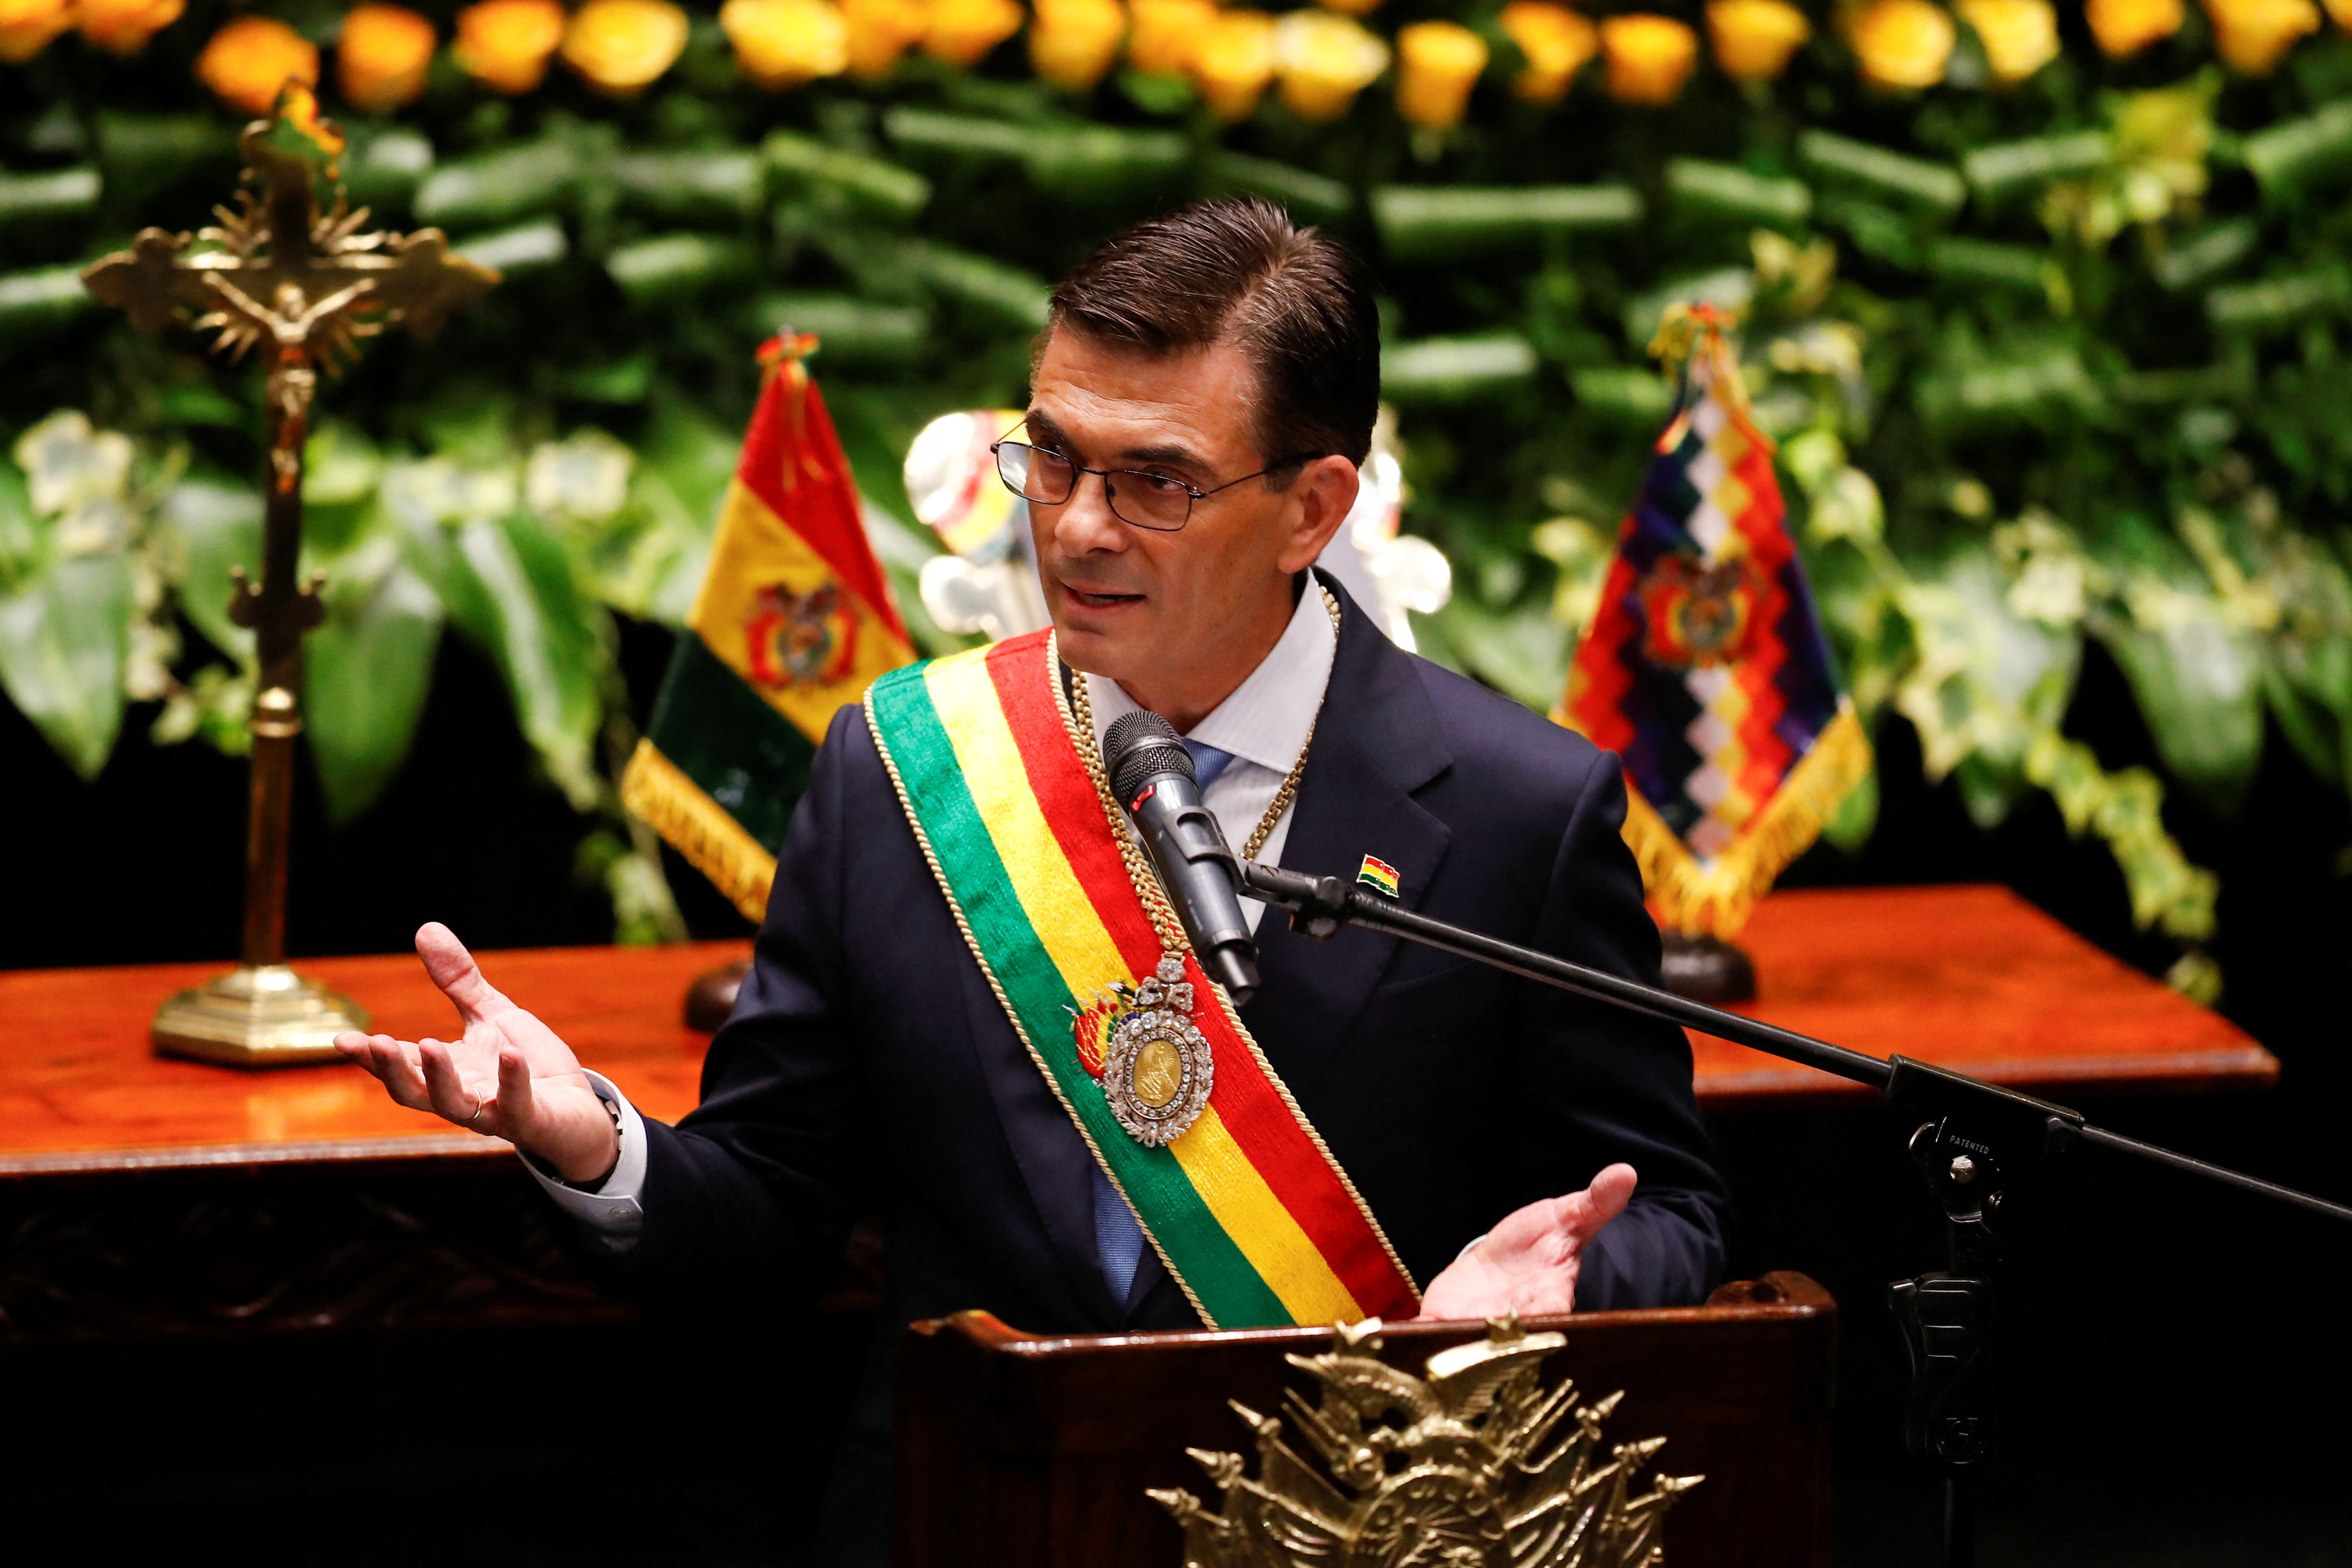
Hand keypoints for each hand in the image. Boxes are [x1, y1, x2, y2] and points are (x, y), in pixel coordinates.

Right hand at [334, 923, 618, 1182]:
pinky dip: (511, 1081)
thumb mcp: (491, 1015)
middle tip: (373, 1044)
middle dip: (393, 1070)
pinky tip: (509, 1055)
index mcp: (448, 1072)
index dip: (371, 1055)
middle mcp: (462, 1097)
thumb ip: (458, 981)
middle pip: (415, 1092)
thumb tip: (426, 928)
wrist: (577, 1109)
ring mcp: (494, 1113)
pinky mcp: (530, 1120)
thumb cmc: (528, 1063)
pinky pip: (516, 1105)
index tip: (341, 1040)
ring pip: (455, 1105)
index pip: (403, 1064)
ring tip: (427, 1043)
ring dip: (439, 1078)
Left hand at [1412, 1164, 1637, 1321]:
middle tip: (1478, 1326)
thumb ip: (1594, 1203)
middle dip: (1494, 1331)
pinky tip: (1407, 1333)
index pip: (1551, 1311)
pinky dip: (1419, 1333)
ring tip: (1438, 1332)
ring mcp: (1477, 1325)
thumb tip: (1625, 1173)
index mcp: (1550, 1296)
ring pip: (1466, 1340)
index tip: (1538, 1311)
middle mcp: (1515, 1320)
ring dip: (1452, 1336)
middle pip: (1508, 1335)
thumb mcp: (1566, 1218)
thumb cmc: (1538, 1243)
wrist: (1498, 1264)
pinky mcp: (1444, 1322)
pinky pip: (1430, 1332)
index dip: (1544, 1312)